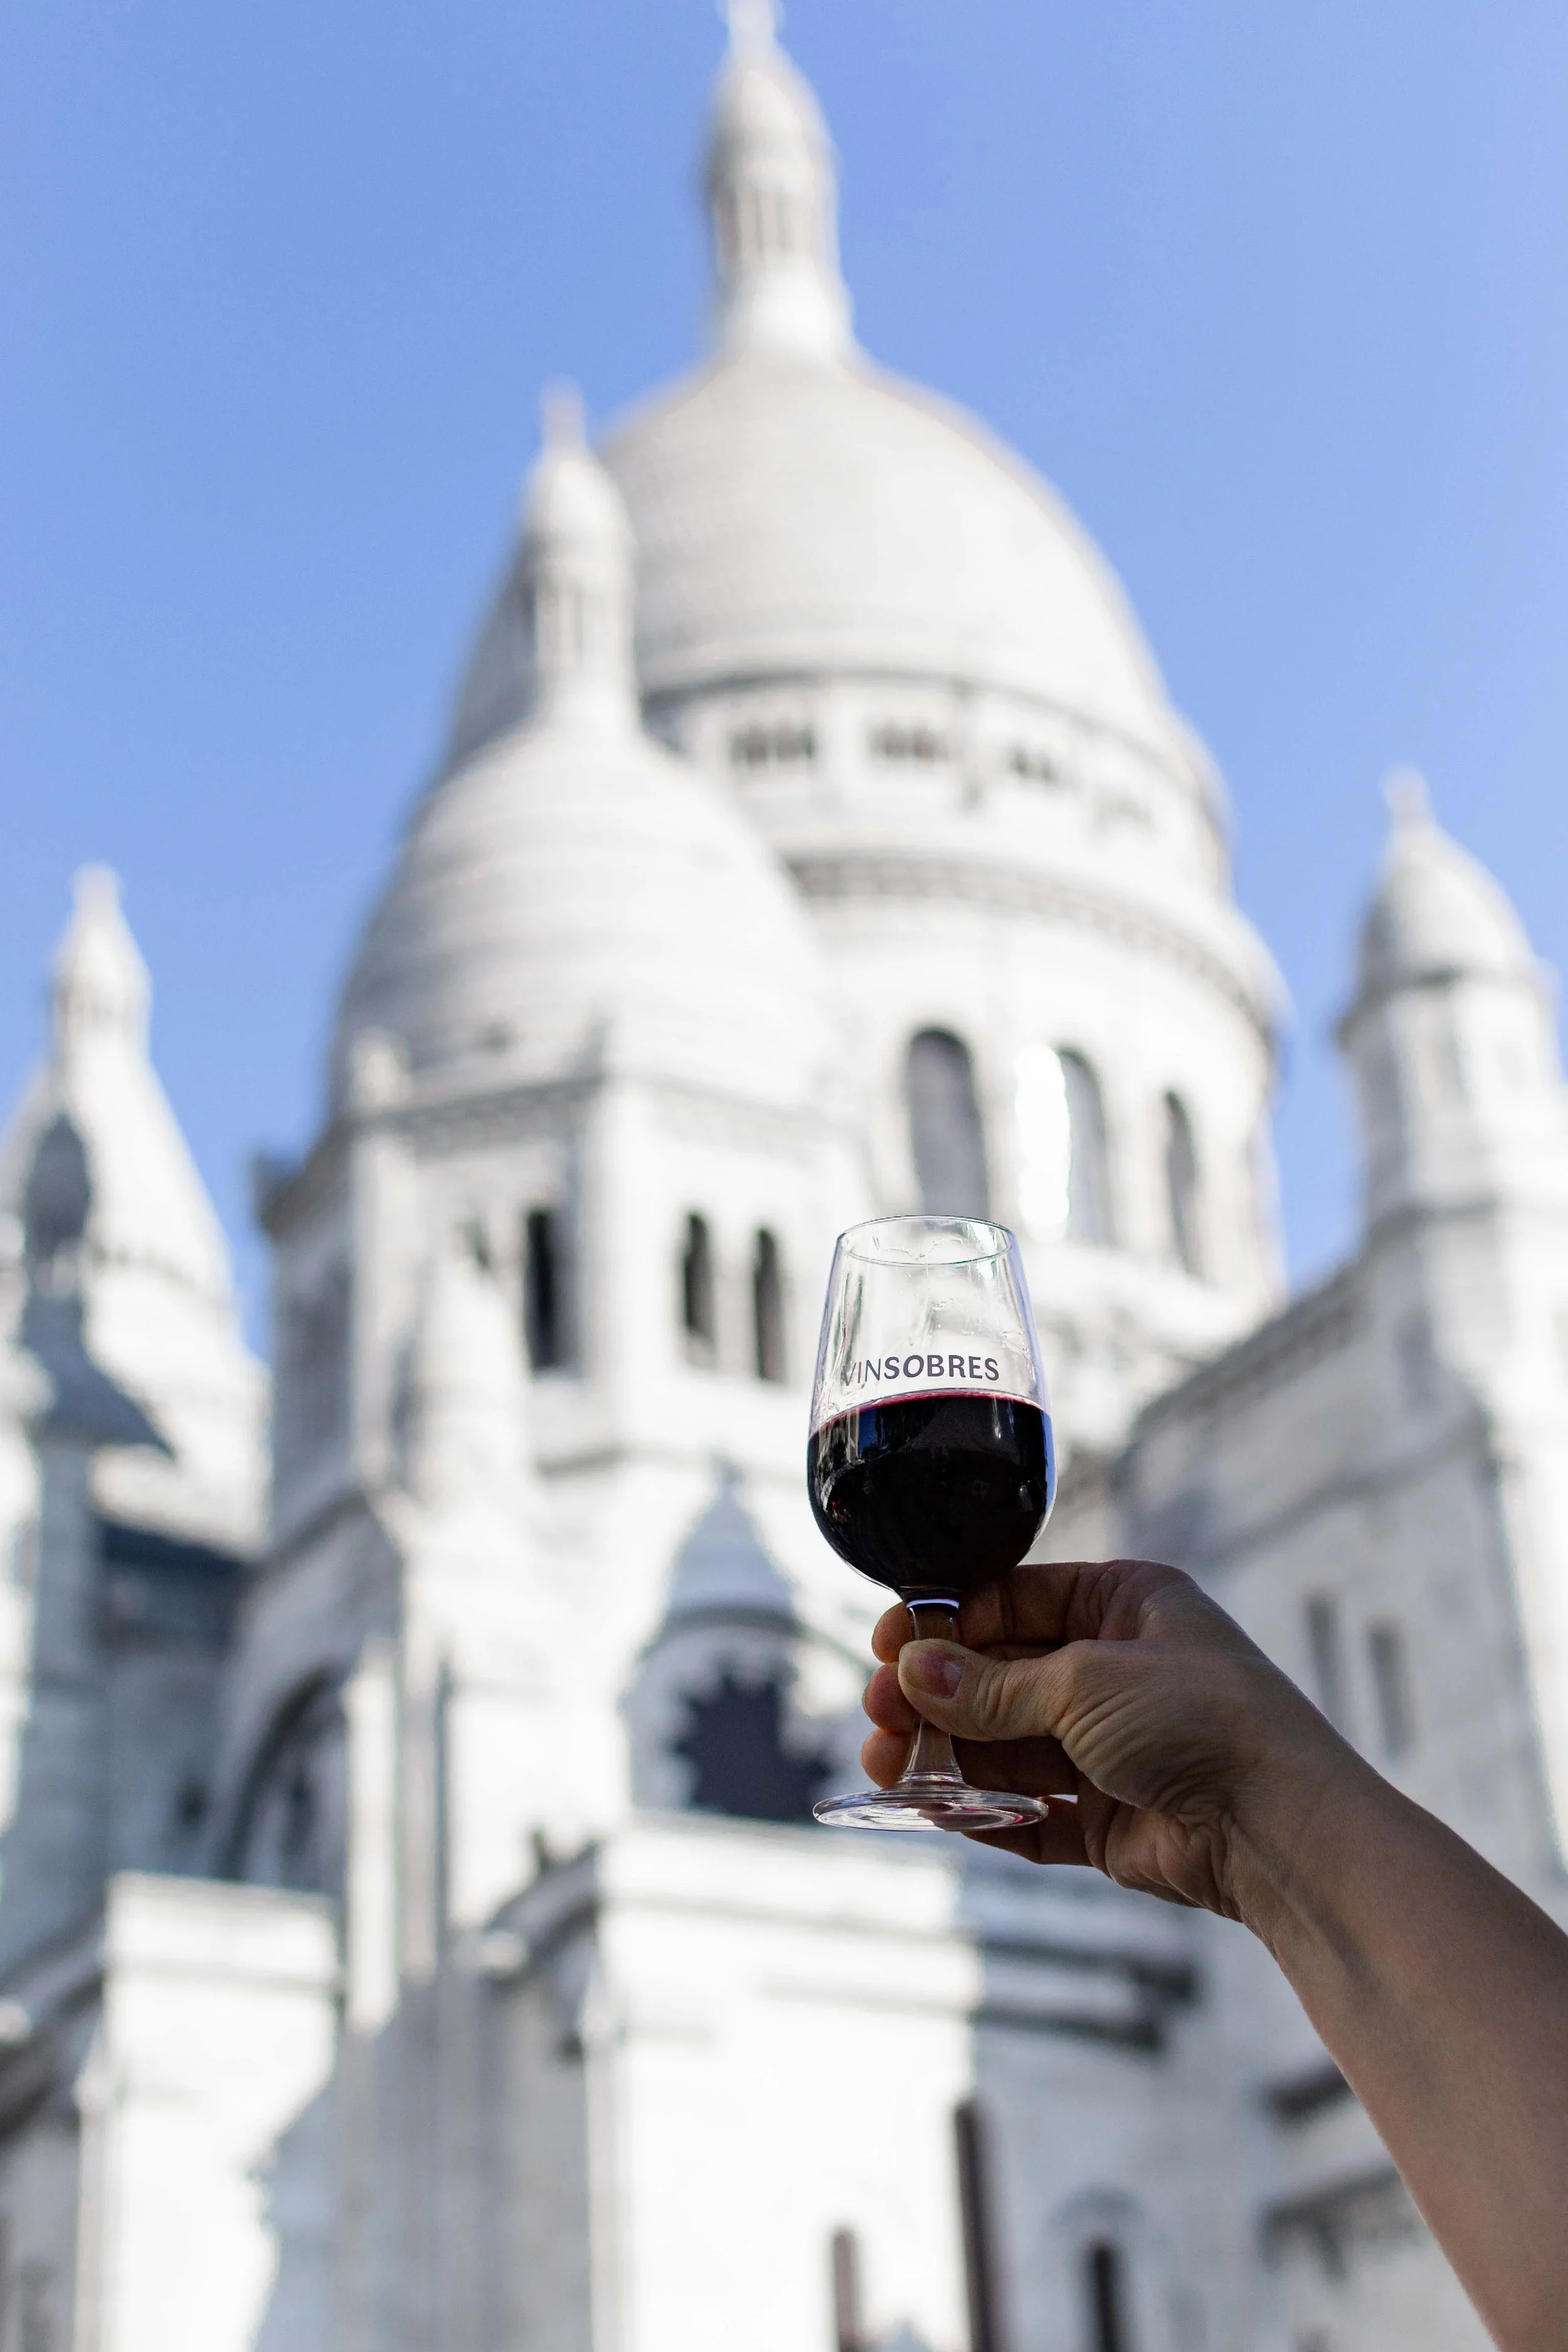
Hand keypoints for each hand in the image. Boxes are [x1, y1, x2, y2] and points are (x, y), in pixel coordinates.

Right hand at [862, 1558, 1364, 1921]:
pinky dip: (982, 1812)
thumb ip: (994, 1686)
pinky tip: (932, 1810)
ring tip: (886, 1765)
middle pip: (1002, 1675)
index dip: (949, 1623)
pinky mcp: (1111, 1817)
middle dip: (937, 1696)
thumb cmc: (1203, 1722)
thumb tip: (914, 1674)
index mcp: (1126, 1605)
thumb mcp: (1085, 1683)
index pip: (1015, 1601)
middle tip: (879, 1713)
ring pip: (1008, 1746)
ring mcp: (1114, 1747)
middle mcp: (1118, 1670)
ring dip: (947, 1755)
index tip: (889, 1645)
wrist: (1280, 1827)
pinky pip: (1031, 1811)